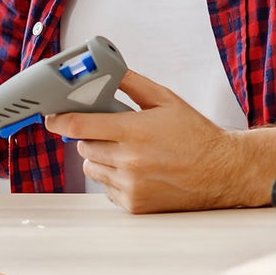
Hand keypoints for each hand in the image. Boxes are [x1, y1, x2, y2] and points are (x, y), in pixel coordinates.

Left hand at [45, 70, 243, 213]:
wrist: (223, 171)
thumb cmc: (195, 134)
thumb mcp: (165, 99)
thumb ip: (132, 84)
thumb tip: (107, 70)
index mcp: (134, 131)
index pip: (80, 125)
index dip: (59, 119)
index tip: (52, 117)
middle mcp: (129, 161)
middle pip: (83, 146)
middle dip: (91, 136)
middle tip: (113, 131)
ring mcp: (131, 185)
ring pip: (92, 167)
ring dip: (101, 157)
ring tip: (127, 151)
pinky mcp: (134, 204)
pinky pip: (105, 187)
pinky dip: (113, 177)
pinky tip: (136, 169)